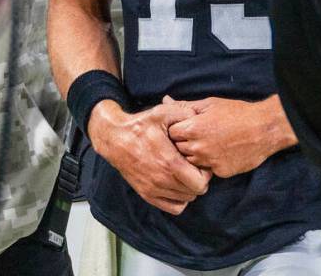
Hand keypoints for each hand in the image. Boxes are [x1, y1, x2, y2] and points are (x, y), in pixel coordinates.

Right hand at [87, 99, 211, 214]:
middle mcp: (162, 180)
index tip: (200, 162)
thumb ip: (185, 114)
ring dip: (189, 189)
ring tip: (185, 173)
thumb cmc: (141, 125)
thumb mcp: (163, 112)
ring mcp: (153, 189)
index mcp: (170, 162)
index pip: (200, 183)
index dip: (205, 173)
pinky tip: (177, 184)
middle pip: (195, 192)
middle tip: (195, 167)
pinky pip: (173, 208)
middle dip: (199, 180)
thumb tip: (199, 120)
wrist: (115, 138)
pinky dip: (179, 199)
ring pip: (185, 200)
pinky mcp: (147, 194)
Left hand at [165, 94, 296, 178]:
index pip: (170, 133)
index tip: (185, 126)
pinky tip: (219, 152)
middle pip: (177, 149)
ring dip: (194, 154)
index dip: (176, 129)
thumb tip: (165, 101)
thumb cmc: (237, 113)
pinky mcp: (220, 172)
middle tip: (197, 135)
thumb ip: (185, 106)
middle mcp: (197, 148)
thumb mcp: (210, 104)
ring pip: (189, 161)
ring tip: (208, 143)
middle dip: (183, 142)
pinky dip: (208, 163)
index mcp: (193, 128)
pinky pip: (206, 169)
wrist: (264, 129)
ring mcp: (208, 162)